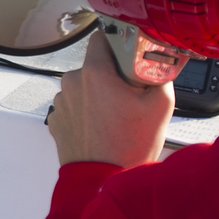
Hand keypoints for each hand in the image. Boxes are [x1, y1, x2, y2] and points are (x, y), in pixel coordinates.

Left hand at [45, 32, 175, 168]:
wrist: (102, 182)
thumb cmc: (128, 148)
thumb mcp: (161, 105)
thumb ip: (160, 73)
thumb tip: (160, 61)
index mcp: (94, 72)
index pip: (102, 36)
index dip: (119, 42)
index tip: (129, 54)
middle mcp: (72, 83)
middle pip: (95, 65)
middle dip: (112, 75)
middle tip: (130, 96)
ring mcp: (61, 102)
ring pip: (84, 86)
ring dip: (99, 95)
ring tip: (116, 117)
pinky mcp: (57, 119)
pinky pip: (75, 106)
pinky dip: (87, 112)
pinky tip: (103, 127)